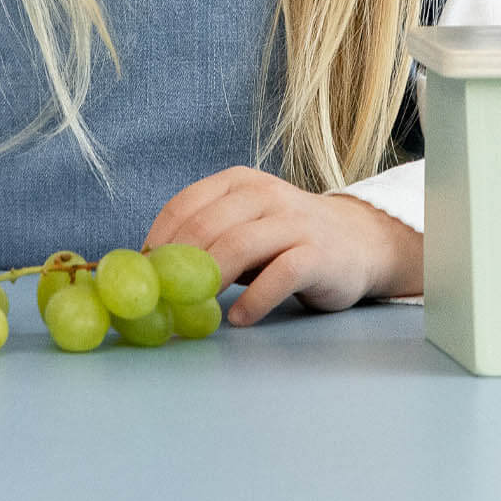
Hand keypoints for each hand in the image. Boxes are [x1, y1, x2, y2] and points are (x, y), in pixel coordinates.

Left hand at [143, 166, 422, 325]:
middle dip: (176, 265)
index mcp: (239, 182)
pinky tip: (237, 318)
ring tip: (189, 311)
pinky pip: (279, 275)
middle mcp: (265, 194)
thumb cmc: (286, 238)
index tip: (142, 276)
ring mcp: (293, 221)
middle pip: (208, 226)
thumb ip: (207, 239)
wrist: (358, 241)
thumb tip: (148, 271)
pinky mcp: (317, 253)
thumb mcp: (244, 225)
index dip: (157, 241)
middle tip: (158, 301)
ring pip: (239, 245)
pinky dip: (253, 300)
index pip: (186, 204)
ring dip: (207, 282)